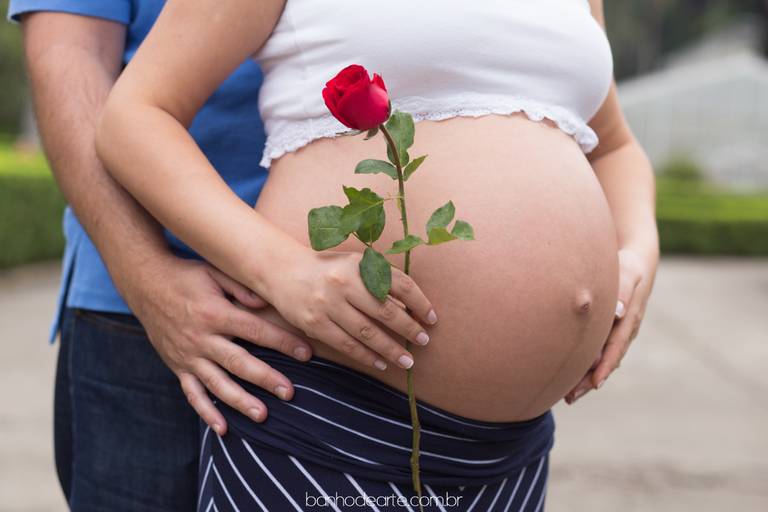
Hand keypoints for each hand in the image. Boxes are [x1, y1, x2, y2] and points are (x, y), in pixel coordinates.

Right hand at [124, 257, 312, 434]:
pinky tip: (223, 429)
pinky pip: (192, 393)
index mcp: (215, 313)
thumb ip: (241, 287)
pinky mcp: (177, 366)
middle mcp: (201, 338)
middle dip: (266, 378)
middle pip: (239, 362)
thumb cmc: (186, 276)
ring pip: (217, 383)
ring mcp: (188, 355)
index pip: (255, 330)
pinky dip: (206, 412)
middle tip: (289, 393)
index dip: (282, 342)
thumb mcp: (214, 272)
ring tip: (262, 416)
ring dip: (240, 401)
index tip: (306, 353)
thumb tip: (266, 303)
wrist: (144, 284)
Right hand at [264, 249, 436, 371]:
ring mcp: (328, 304)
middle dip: (409, 329)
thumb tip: (411, 309)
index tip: (432, 319)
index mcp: (360, 265)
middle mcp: (344, 283)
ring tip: (407, 361)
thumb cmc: (328, 269)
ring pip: (367, 332)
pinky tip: (380, 362)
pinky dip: (366, 356)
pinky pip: (346, 344)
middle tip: (424, 342)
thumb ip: (379, 281)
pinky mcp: (315, 323)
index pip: (399, 284)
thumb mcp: (355, 265)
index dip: (420, 303)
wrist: (283, 270)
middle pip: (386, 312)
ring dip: (390, 349)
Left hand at [565, 246, 657, 403]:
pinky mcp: (610, 329)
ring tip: (568, 396)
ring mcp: (618, 332)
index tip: (594, 382)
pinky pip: (598, 352)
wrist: (635, 261)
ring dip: (586, 377)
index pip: (616, 347)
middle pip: (607, 360)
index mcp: (629, 319)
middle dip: (590, 380)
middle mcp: (624, 330)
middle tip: (571, 397)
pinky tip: (571, 376)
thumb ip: (624, 290)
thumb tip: (620, 312)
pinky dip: (587, 365)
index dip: (605, 365)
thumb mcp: (629, 273)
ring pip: (602, 359)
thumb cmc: (628, 265)